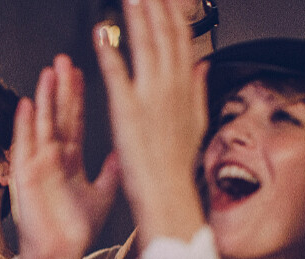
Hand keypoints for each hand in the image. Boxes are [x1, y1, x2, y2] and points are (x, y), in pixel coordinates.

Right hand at [11, 55, 119, 258]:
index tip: (81, 74)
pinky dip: (25, 125)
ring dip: (44, 98)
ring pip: (42, 125)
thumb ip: (111, 172)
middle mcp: (53, 160)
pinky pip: (24, 145)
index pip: (74, 122)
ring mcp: (38, 166)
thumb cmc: (74, 231)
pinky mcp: (26, 177)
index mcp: (70, 163)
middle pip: (57, 117)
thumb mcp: (102, 195)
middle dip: (60, 89)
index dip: (77, 98)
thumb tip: (124, 152)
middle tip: (64, 60)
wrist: (59, 255)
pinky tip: (27, 104)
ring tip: (48, 72)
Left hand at [94, 0, 206, 240]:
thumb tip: (202, 66)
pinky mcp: (127, 110)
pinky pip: (117, 75)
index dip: (175, 11)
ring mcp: (150, 97)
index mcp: (186, 88)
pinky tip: (102, 34)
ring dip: (137, 17)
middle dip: (156, 5)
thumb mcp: (195, 122)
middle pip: (166, 34)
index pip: (182, 38)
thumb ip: (198, 89)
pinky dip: (109, 53)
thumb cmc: (177, 165)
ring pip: (145, 46)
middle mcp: (171, 87)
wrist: (168, 194)